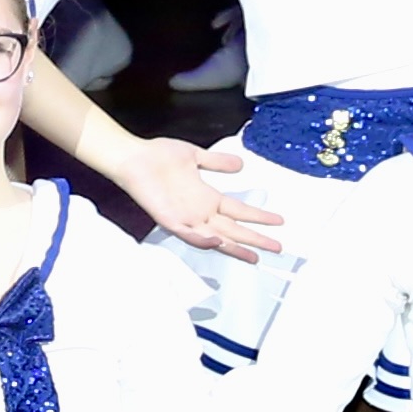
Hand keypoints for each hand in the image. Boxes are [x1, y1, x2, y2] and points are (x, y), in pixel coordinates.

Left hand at [117, 137, 286, 262]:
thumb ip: (218, 162)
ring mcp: (185, 218)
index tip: (278, 222)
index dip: (258, 218)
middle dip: (255, 239)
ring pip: (216, 238)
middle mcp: (199, 211)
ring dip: (234, 247)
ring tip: (253, 255)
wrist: (134, 157)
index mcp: (207, 198)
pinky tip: (216, 241)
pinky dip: (202, 239)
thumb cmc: (159, 156)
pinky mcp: (169, 220)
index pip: (239, 212)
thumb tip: (240, 164)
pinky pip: (188, 234)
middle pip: (234, 229)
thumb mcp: (195, 156)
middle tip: (276, 248)